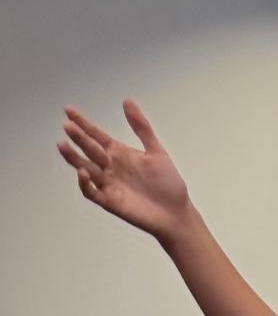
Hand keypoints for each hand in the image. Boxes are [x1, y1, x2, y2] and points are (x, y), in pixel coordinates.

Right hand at [57, 102, 191, 244]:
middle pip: (90, 149)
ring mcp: (109, 184)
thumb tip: (127, 101)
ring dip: (73, 157)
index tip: (68, 110)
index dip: (83, 123)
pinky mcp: (110, 202)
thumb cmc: (168, 184)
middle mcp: (111, 167)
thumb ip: (141, 128)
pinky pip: (92, 192)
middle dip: (78, 138)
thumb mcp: (156, 151)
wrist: (177, 213)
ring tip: (62, 144)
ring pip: (85, 168)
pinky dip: (85, 183)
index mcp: (119, 154)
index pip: (96, 136)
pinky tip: (83, 172)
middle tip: (68, 126)